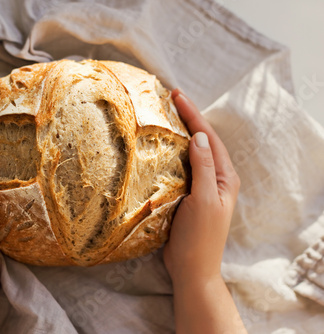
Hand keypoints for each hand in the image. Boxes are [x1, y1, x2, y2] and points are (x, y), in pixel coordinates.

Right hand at [163, 89, 240, 283]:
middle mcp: (215, 178)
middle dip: (188, 119)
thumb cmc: (199, 237)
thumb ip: (203, 168)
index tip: (177, 96)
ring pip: (192, 153)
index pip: (209, 138)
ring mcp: (202, 186)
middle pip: (202, 141)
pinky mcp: (188, 195)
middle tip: (170, 99)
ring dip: (181, 134)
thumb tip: (200, 137)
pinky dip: (173, 153)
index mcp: (224, 177)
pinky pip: (182, 167)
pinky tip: (161, 148)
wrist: (192, 268)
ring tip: (165, 116)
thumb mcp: (203, 200)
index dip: (194, 115)